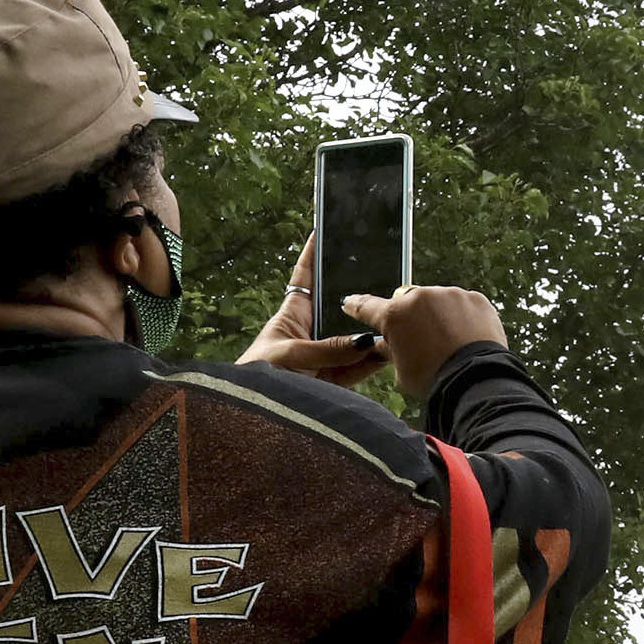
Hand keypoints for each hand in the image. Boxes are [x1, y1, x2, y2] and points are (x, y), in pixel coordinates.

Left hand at [240, 238, 390, 386]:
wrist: (251, 412)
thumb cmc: (257, 376)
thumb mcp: (290, 355)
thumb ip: (328, 350)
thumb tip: (366, 341)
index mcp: (292, 316)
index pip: (304, 278)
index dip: (313, 256)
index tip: (324, 230)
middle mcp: (310, 333)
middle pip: (338, 308)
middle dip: (358, 296)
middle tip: (382, 278)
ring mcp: (323, 357)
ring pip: (352, 339)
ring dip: (370, 333)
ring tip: (392, 320)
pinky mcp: (331, 381)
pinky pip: (357, 368)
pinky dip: (372, 362)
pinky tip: (388, 353)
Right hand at [341, 280, 505, 400]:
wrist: (477, 381)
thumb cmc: (435, 380)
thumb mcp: (401, 371)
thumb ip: (390, 350)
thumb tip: (386, 342)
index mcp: (395, 315)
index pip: (367, 306)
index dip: (356, 306)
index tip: (350, 303)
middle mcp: (421, 297)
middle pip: (407, 303)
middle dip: (410, 318)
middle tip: (420, 341)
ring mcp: (450, 295)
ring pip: (436, 302)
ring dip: (437, 316)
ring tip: (448, 343)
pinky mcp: (475, 298)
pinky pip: (461, 304)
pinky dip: (461, 317)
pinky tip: (465, 338)